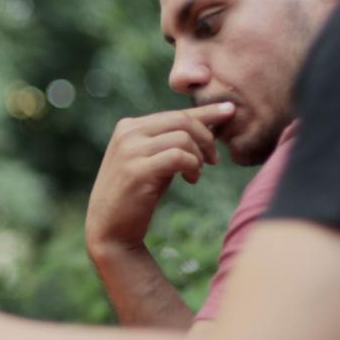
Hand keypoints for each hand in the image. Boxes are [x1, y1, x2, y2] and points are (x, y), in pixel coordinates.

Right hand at [83, 103, 234, 260]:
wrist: (110, 229)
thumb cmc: (137, 195)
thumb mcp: (153, 161)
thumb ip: (171, 142)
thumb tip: (210, 124)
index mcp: (129, 126)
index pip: (175, 113)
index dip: (205, 112)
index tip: (229, 111)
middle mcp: (127, 133)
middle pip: (181, 120)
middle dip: (206, 137)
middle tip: (213, 159)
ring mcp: (130, 151)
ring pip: (182, 138)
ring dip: (198, 156)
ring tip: (196, 173)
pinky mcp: (137, 170)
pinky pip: (178, 157)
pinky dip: (192, 166)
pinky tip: (191, 179)